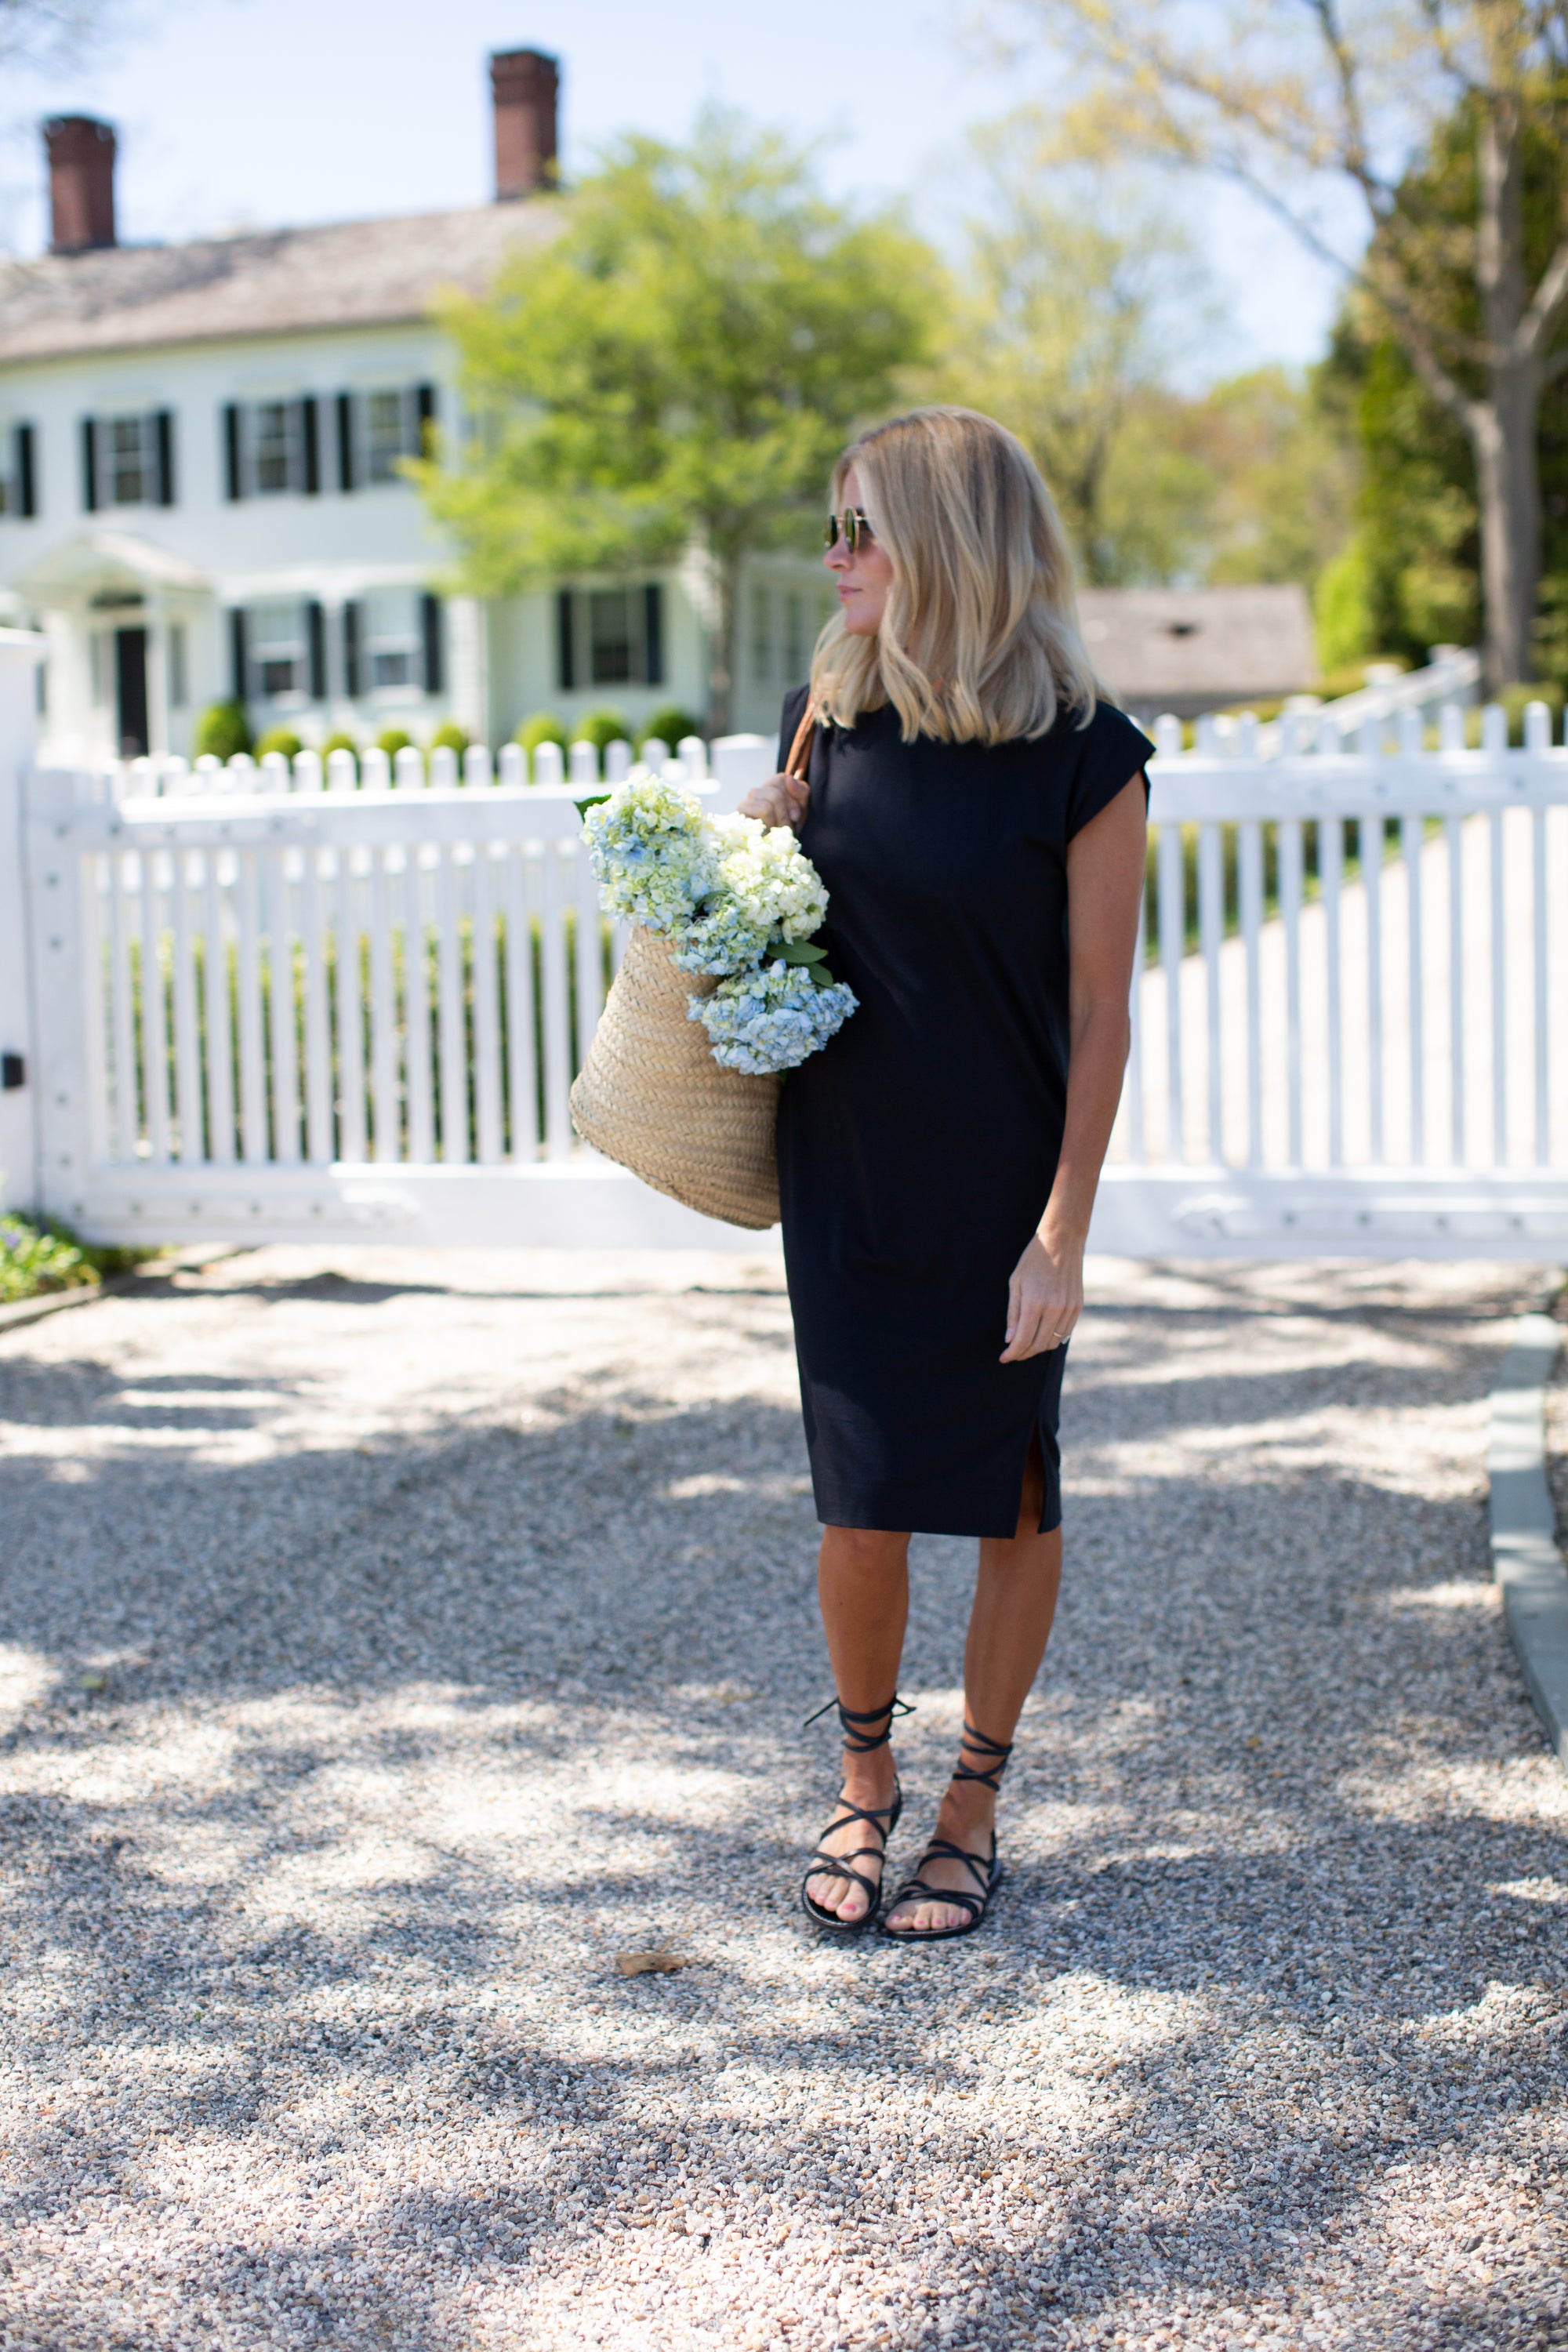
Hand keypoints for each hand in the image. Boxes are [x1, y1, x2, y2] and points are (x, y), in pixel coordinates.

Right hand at [737, 771, 808, 829]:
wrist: (778, 851)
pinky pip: (760, 813)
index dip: (792, 798)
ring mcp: (745, 805)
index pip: (781, 779)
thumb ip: (801, 792)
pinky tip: (768, 835)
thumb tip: (789, 779)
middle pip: (775, 794)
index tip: (796, 816)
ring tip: (777, 832)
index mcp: (771, 787)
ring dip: (778, 823)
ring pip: (767, 806)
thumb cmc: (790, 828)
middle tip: (787, 827)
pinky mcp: (738, 817)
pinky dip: (769, 826)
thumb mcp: (802, 809)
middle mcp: (756, 793)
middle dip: (785, 814)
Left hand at [1001, 1229, 1083, 1362]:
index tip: (1003, 1358)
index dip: (1012, 1353)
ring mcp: (1069, 1308)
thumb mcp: (1015, 1283)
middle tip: (1013, 1354)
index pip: (1022, 1339)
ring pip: (1053, 1342)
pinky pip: (1066, 1333)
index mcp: (1034, 1302)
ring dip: (1038, 1348)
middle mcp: (1054, 1308)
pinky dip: (1053, 1339)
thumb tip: (1010, 1339)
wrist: (1062, 1241)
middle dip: (1023, 1353)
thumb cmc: (1033, 1260)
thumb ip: (1013, 1313)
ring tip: (1026, 1346)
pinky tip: (1042, 1336)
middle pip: (1038, 1345)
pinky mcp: (1078, 1306)